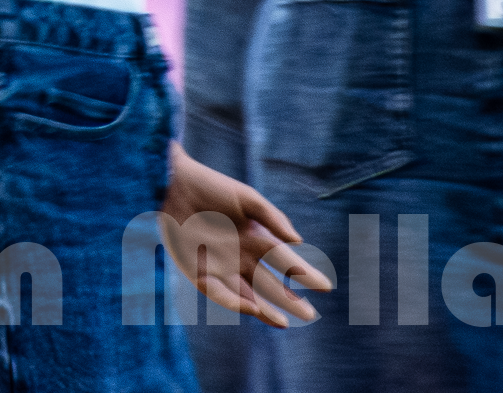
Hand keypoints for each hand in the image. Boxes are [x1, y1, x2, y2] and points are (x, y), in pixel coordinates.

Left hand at [159, 144, 331, 327]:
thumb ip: (273, 217)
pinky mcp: (198, 270)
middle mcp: (241, 256)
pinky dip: (234, 300)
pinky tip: (252, 307)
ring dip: (265, 309)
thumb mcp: (246, 198)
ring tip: (284, 322)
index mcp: (256, 238)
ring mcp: (220, 265)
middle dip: (290, 300)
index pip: (285, 261)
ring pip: (247, 294)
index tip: (326, 286)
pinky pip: (218, 291)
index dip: (305, 274)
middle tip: (310, 315)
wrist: (176, 181)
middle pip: (270, 283)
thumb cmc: (212, 185)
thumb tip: (299, 240)